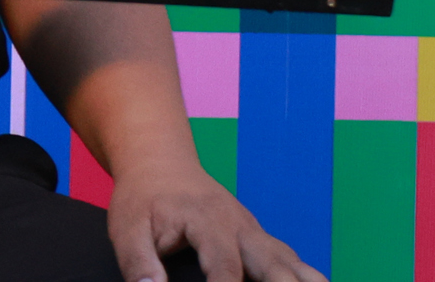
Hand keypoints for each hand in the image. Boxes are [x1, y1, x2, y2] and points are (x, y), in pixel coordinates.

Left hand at [108, 160, 327, 281]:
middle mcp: (240, 225)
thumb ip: (139, 263)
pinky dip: (303, 273)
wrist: (162, 165)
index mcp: (210, 222)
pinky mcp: (255, 236)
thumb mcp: (128, 230)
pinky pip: (286, 256)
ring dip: (306, 278)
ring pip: (288, 258)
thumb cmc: (144, 198)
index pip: (226, 268)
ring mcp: (252, 230)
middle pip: (272, 262)